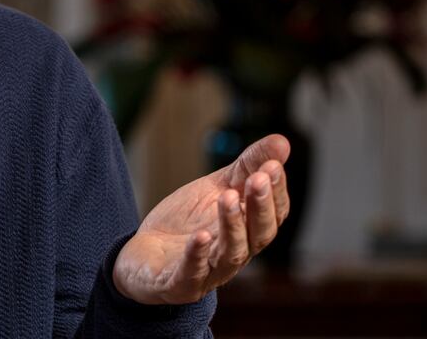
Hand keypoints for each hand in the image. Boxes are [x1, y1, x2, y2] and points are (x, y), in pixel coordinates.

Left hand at [112, 134, 289, 304]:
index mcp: (248, 231)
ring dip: (232, 226)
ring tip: (227, 197)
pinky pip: (192, 273)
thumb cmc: (186, 222)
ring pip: (230, 254)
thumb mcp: (216, 188)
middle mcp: (236, 254)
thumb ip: (247, 167)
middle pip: (258, 235)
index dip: (276, 192)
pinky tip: (198, 236)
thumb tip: (282, 141)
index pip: (273, 215)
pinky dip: (196, 256)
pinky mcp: (180, 284)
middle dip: (260, 206)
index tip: (274, 166)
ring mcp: (209, 272)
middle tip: (260, 178)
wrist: (144, 255)